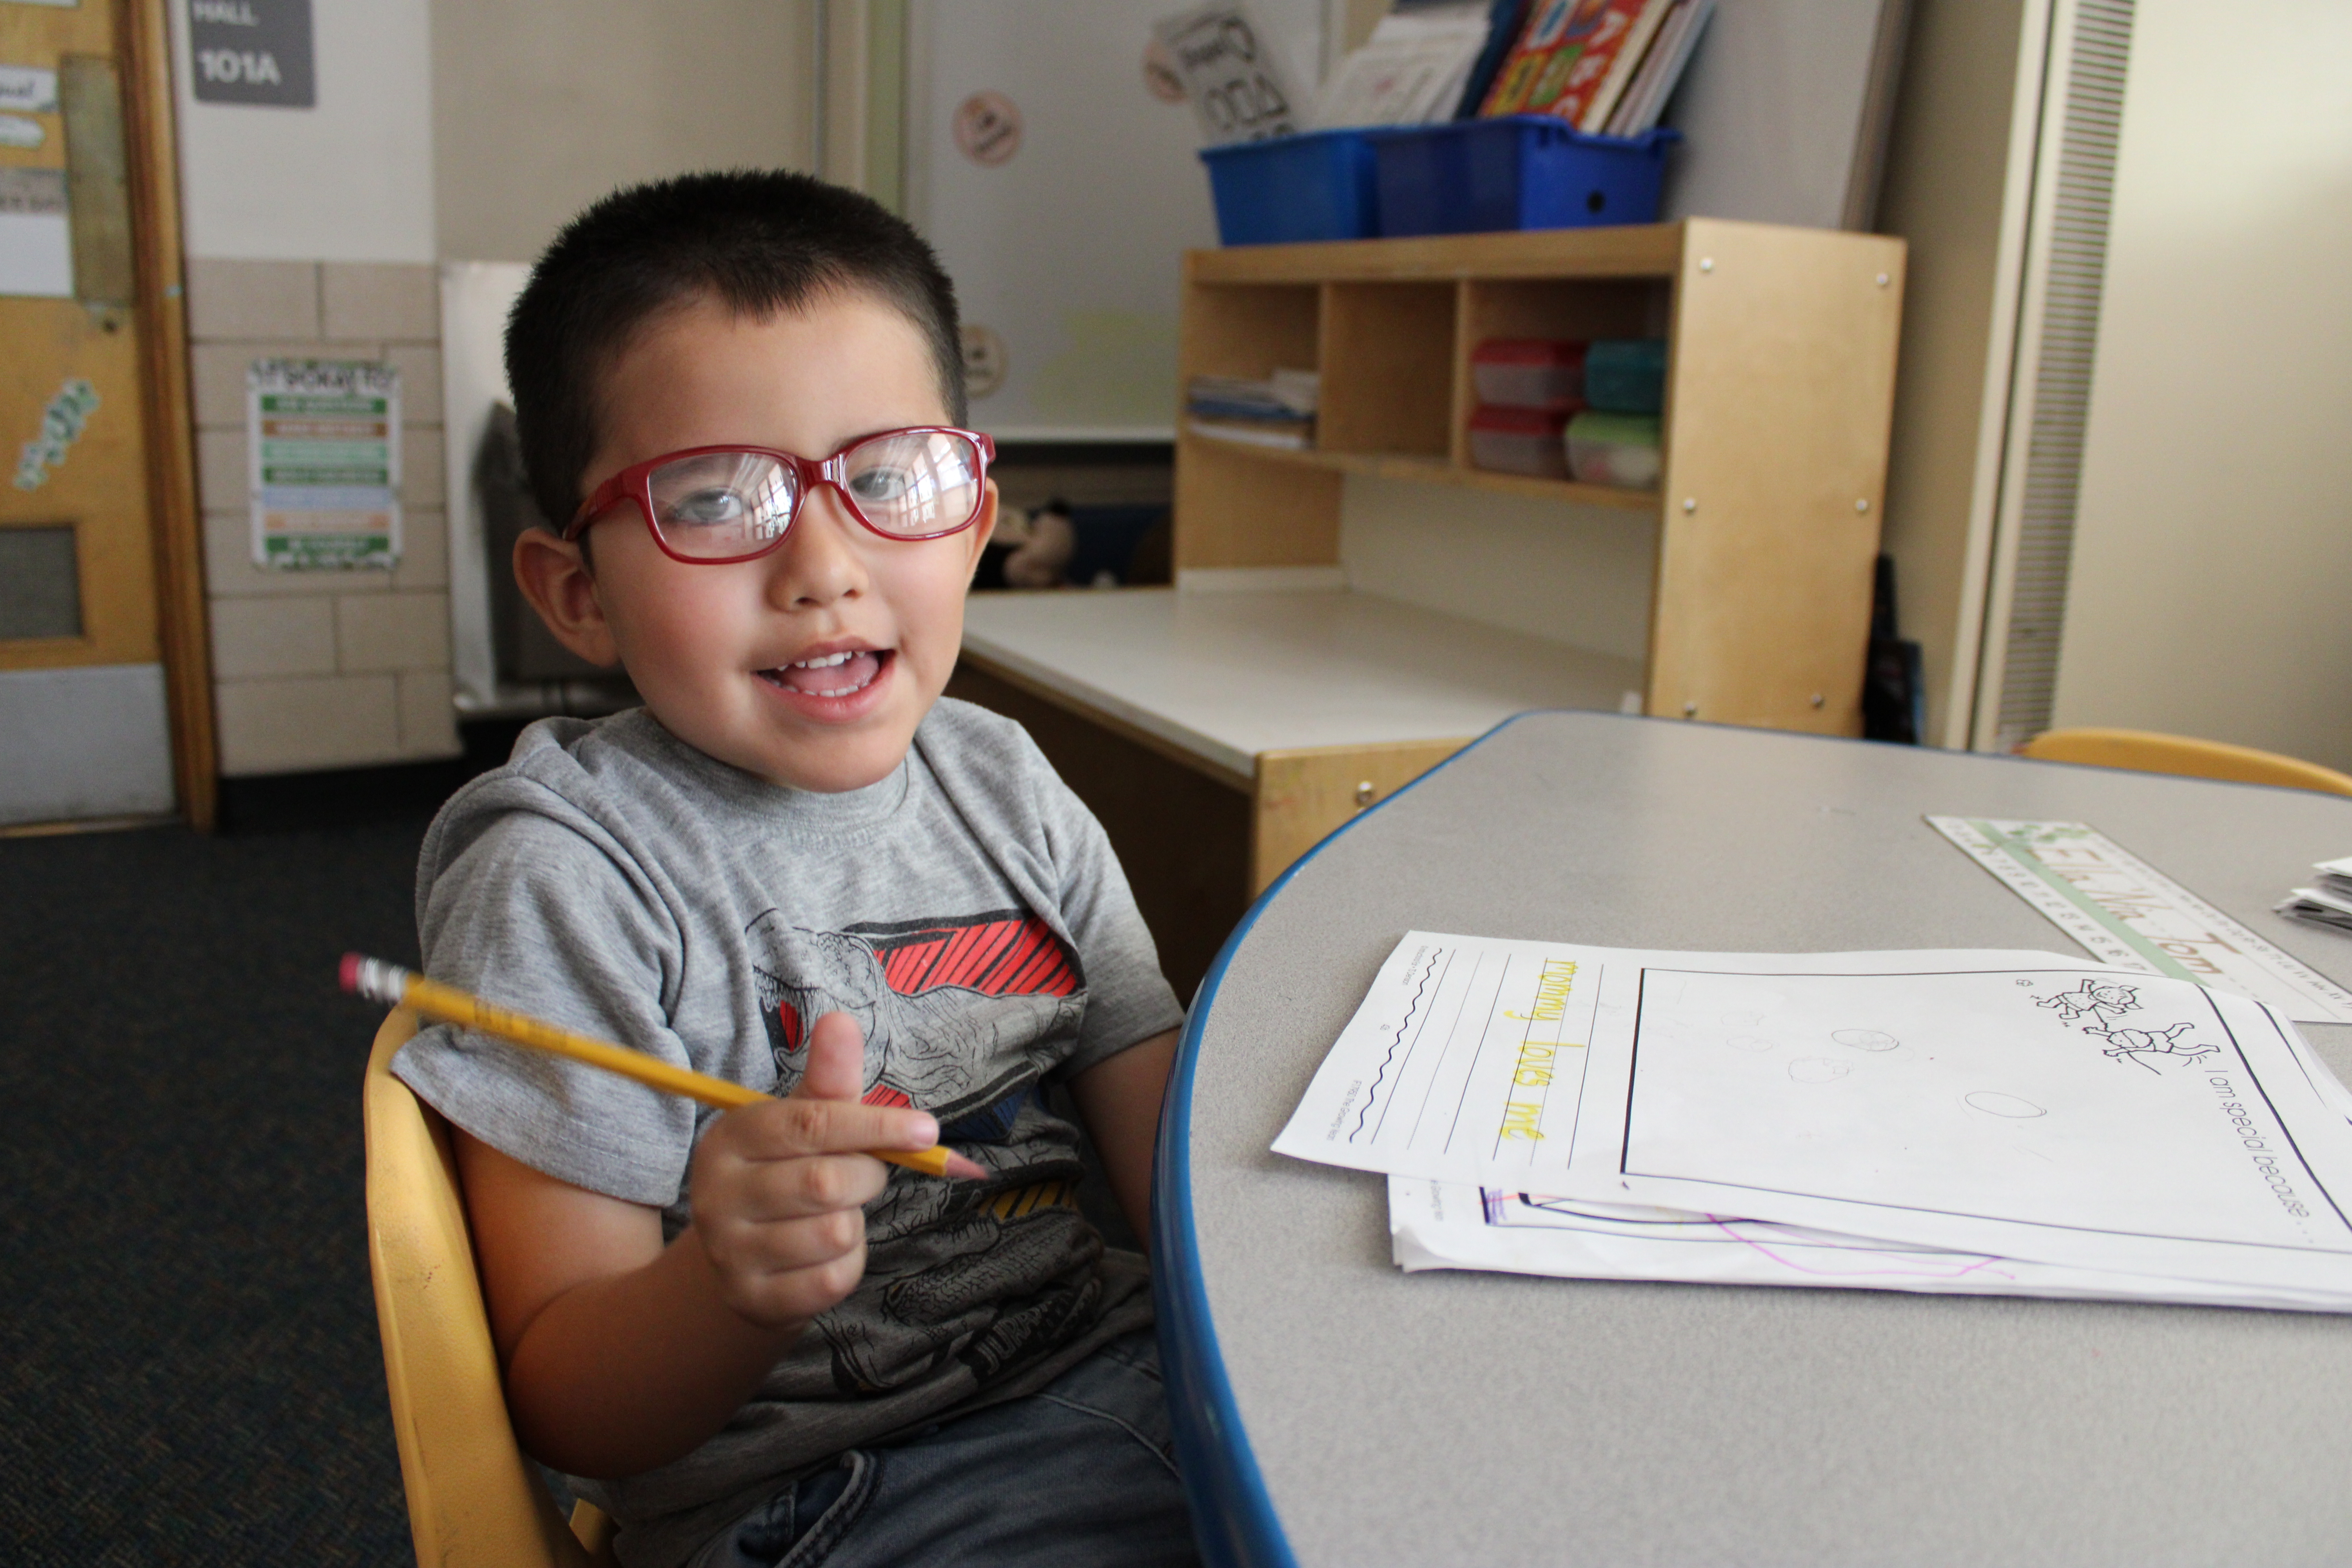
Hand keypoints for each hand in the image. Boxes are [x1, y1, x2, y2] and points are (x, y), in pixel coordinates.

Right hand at [687, 1012, 936, 1329]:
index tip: (927, 1130)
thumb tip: (840, 1019)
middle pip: (827, 1183)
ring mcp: (729, 1252)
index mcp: (730, 1138)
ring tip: (832, 1215)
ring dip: (855, 1223)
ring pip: (835, 1233)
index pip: (811, 1124)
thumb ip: (828, 1080)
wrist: (746, 1259)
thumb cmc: (787, 1173)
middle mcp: (717, 1195)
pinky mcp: (752, 1298)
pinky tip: (823, 1253)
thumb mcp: (804, 1123)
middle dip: (866, 1177)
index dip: (876, 1125)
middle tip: (862, 1175)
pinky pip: (833, 1278)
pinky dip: (847, 1263)